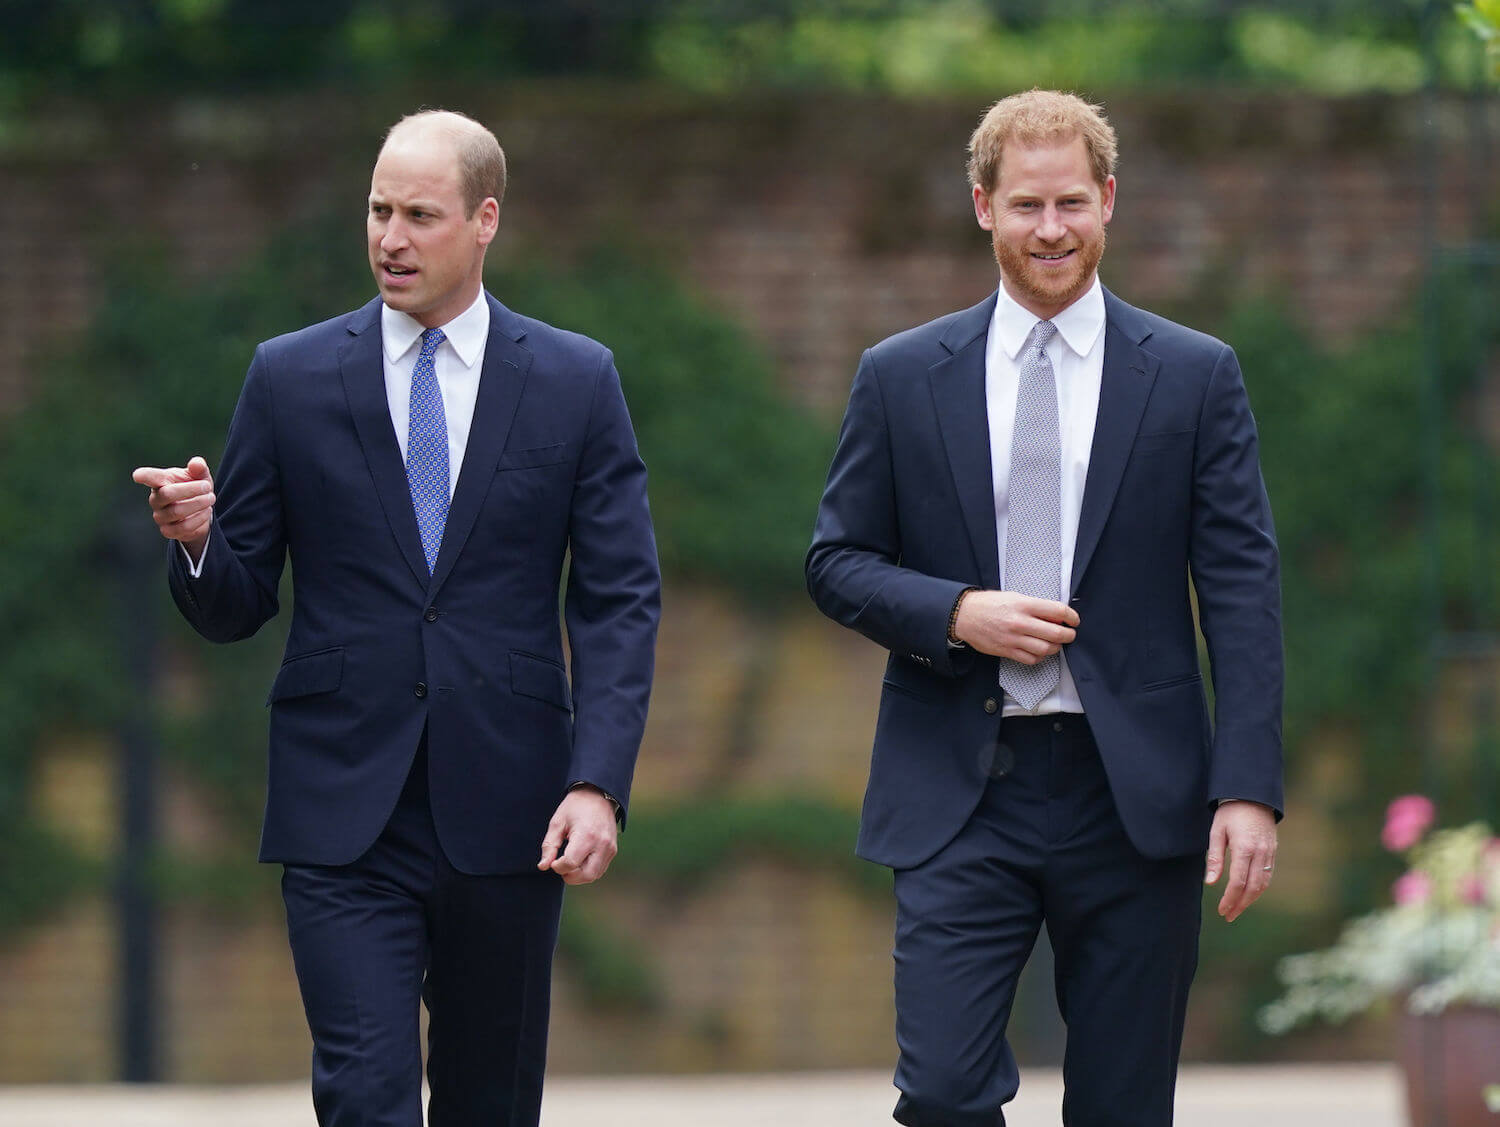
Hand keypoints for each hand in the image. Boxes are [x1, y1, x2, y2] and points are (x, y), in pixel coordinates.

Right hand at [132, 457, 214, 560]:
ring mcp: (160, 516)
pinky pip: (183, 527)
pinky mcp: (168, 531)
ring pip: (177, 511)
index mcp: (160, 482)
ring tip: (210, 499)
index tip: (138, 476)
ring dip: (198, 504)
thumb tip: (197, 463)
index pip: (148, 477)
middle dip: (192, 490)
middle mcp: (156, 499)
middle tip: (208, 487)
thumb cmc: (195, 488)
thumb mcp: (200, 476)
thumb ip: (199, 468)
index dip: (143, 476)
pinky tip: (206, 511)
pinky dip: (199, 519)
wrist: (202, 511)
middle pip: (168, 494)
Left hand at [537, 786, 618, 885]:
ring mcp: (610, 848)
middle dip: (569, 877)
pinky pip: (600, 869)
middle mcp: (601, 844)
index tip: (553, 861)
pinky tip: (579, 861)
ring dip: (579, 876)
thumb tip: (543, 867)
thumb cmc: (575, 807)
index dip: (558, 867)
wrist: (598, 794)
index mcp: (586, 835)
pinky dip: (588, 871)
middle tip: (560, 867)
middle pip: (586, 875)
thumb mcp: (558, 822)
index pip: (571, 863)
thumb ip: (550, 845)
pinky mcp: (613, 850)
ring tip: (569, 864)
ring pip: (594, 875)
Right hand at [952, 589, 1078, 661]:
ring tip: (1054, 643)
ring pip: (1046, 649)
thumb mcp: (1014, 597)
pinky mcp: (1007, 651)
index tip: (1074, 620)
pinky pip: (1031, 659)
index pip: (1058, 611)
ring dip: (1055, 648)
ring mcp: (1014, 638)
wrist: (965, 615)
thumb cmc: (989, 604)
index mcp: (1024, 605)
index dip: (1072, 617)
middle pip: (1056, 633)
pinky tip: (1039, 651)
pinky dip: (1040, 657)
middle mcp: (1020, 622)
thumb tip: (1056, 615)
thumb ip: (1035, 606)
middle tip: (1069, 634)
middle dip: (1068, 636)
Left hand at [1205, 799, 1276, 921]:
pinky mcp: (1273, 851)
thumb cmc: (1230, 812)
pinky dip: (1259, 888)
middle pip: (1253, 887)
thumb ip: (1214, 858)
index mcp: (1244, 848)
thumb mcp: (1216, 831)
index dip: (1229, 899)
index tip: (1221, 910)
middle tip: (1228, 916)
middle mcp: (1260, 853)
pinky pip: (1268, 875)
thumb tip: (1210, 882)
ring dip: (1251, 899)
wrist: (1253, 796)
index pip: (1238, 882)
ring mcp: (1269, 852)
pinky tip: (1249, 894)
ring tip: (1237, 909)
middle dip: (1240, 904)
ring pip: (1263, 884)